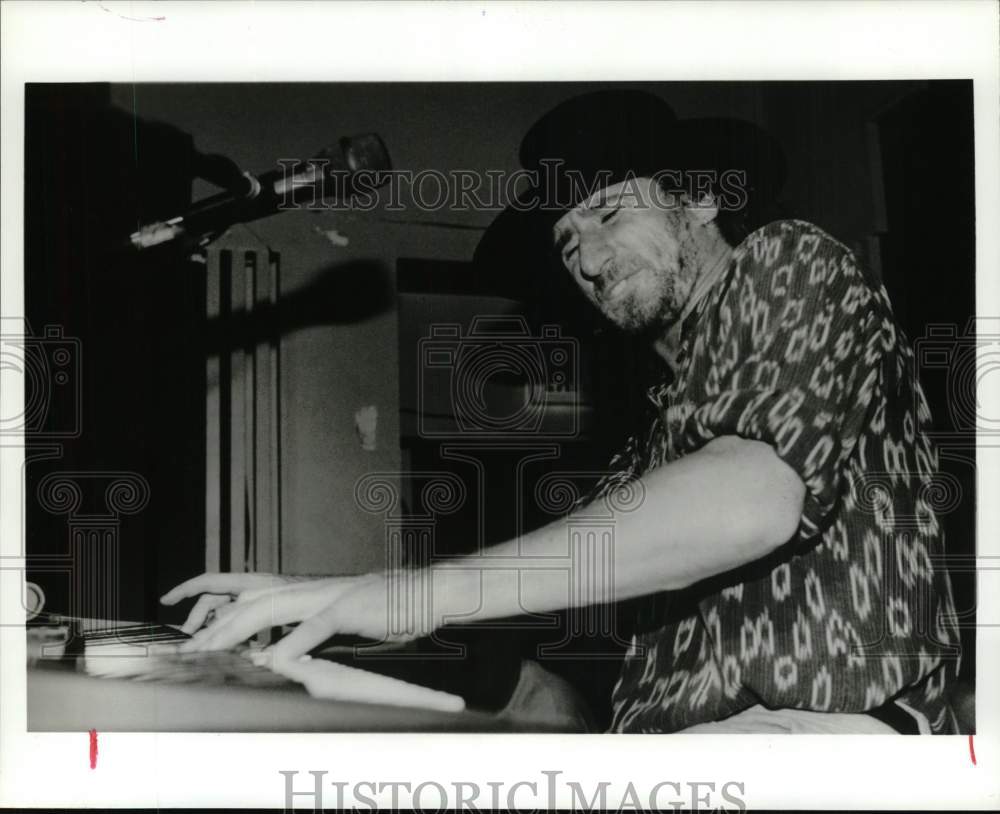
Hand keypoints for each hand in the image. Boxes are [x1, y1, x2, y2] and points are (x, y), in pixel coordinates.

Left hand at [161, 571, 426, 655]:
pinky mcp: (349, 609)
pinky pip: (314, 627)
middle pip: (247, 600)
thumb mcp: (344, 621)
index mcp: (306, 590)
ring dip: (235, 632)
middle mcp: (310, 588)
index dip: (212, 597)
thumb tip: (286, 651)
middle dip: (212, 623)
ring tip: (207, 652)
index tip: (183, 615)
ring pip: (268, 609)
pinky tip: (275, 660)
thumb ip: (313, 633)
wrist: (429, 592)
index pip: (248, 589)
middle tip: (184, 649)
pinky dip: (293, 643)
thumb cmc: (392, 608)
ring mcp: (328, 595)